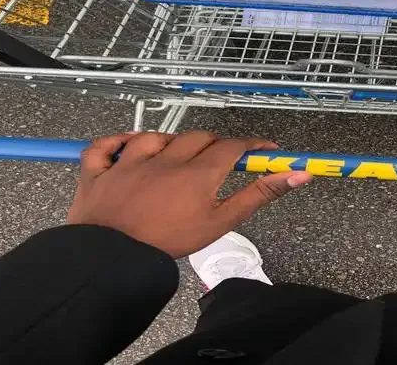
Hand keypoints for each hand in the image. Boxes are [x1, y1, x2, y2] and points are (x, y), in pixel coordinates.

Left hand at [67, 131, 311, 257]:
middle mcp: (164, 158)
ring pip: (154, 137)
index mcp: (196, 172)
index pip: (232, 147)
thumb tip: (299, 174)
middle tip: (218, 163)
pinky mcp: (97, 171)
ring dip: (169, 143)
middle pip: (196, 138)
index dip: (252, 146)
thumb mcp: (222, 222)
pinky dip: (115, 143)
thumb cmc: (171, 242)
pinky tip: (126, 148)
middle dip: (212, 146)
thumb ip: (260, 194)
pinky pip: (104, 146)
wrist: (113, 259)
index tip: (264, 152)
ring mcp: (127, 162)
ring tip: (176, 160)